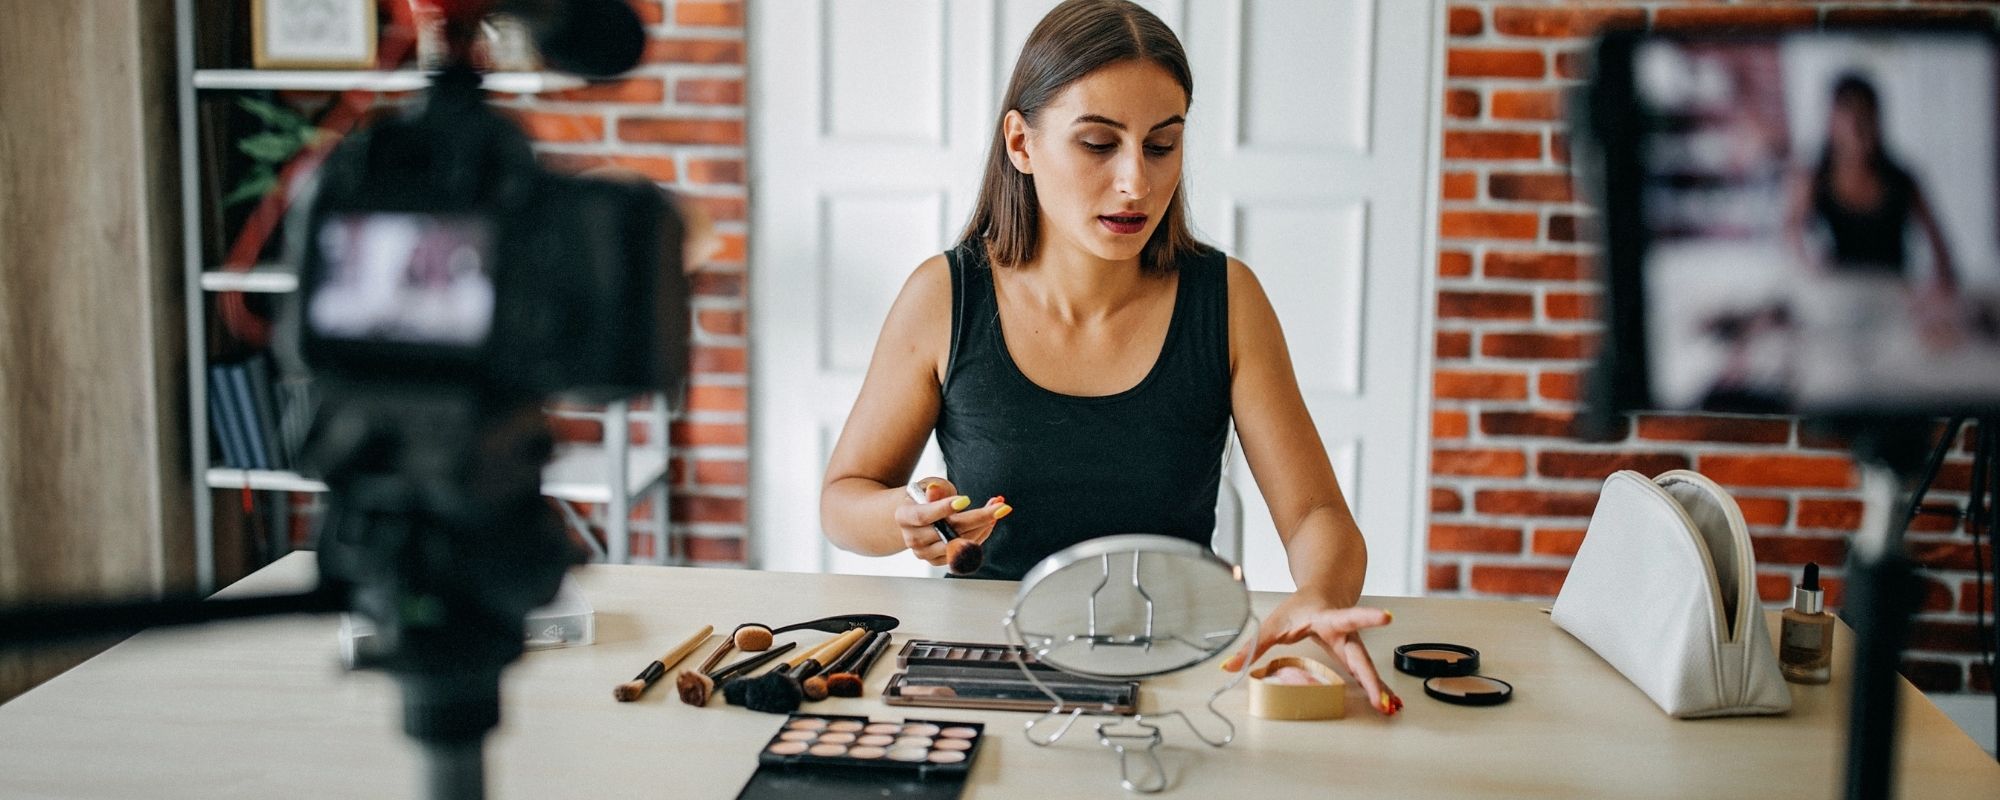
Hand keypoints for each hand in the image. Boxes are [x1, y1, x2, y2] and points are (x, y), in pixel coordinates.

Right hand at [894, 477, 1010, 566]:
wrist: (915, 517)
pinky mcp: (939, 561)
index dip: (944, 508)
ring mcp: (926, 553)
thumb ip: (934, 489)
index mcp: (904, 517)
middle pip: (948, 532)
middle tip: (999, 506)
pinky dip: (980, 537)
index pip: (924, 516)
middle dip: (978, 517)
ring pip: (960, 545)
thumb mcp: (927, 485)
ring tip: (996, 509)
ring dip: (984, 527)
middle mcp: (913, 539)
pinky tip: (988, 523)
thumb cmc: (924, 498)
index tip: (966, 500)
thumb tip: (934, 490)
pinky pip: (965, 553)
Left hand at [1221, 591, 1400, 715]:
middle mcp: (1345, 633)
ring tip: (1390, 708)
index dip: (1365, 618)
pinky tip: (1391, 704)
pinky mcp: (1355, 656)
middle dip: (1371, 677)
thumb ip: (1252, 645)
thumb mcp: (1272, 623)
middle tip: (1382, 697)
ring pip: (1368, 668)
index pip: (1346, 618)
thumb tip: (1227, 667)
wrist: (1326, 592)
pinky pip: (1368, 674)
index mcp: (1327, 618)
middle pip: (1361, 655)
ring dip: (1379, 688)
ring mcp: (1353, 646)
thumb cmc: (1300, 607)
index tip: (1386, 617)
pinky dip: (1379, 689)